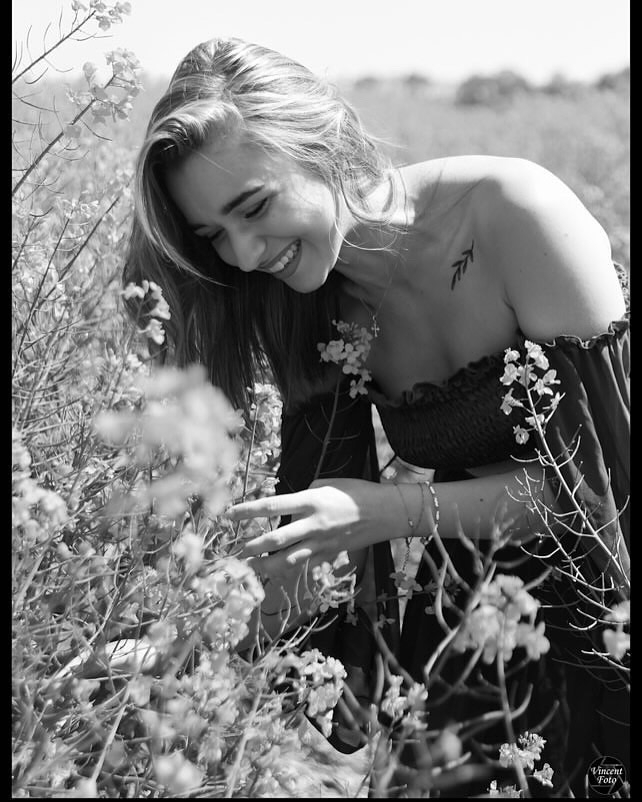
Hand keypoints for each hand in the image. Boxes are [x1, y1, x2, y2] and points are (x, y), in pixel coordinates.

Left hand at [228, 478, 393, 569]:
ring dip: (266, 565)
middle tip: (237, 550)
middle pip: (275, 539)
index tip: (229, 515)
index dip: (248, 511)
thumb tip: (289, 507)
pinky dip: (288, 570)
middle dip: (253, 546)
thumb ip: (304, 494)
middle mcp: (313, 524)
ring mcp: (321, 543)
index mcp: (310, 501)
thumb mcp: (327, 484)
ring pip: (287, 560)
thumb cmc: (356, 492)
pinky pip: (304, 565)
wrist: (385, 512)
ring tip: (251, 567)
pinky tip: (275, 571)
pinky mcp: (329, 554)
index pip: (272, 506)